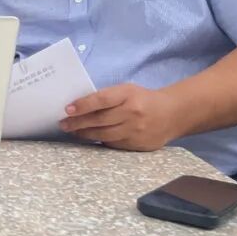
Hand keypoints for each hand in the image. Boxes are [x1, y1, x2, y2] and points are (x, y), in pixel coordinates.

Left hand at [60, 84, 177, 149]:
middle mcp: (132, 113)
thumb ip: (106, 97)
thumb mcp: (126, 91)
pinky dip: (100, 140)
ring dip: (85, 134)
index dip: (83, 105)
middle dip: (78, 123)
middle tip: (63, 124)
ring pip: (104, 134)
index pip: (101, 100)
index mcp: (128, 95)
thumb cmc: (142, 99)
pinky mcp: (138, 144)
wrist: (173, 114)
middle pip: (100, 120)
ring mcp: (136, 130)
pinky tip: (90, 137)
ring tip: (73, 131)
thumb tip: (78, 106)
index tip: (67, 109)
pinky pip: (114, 144)